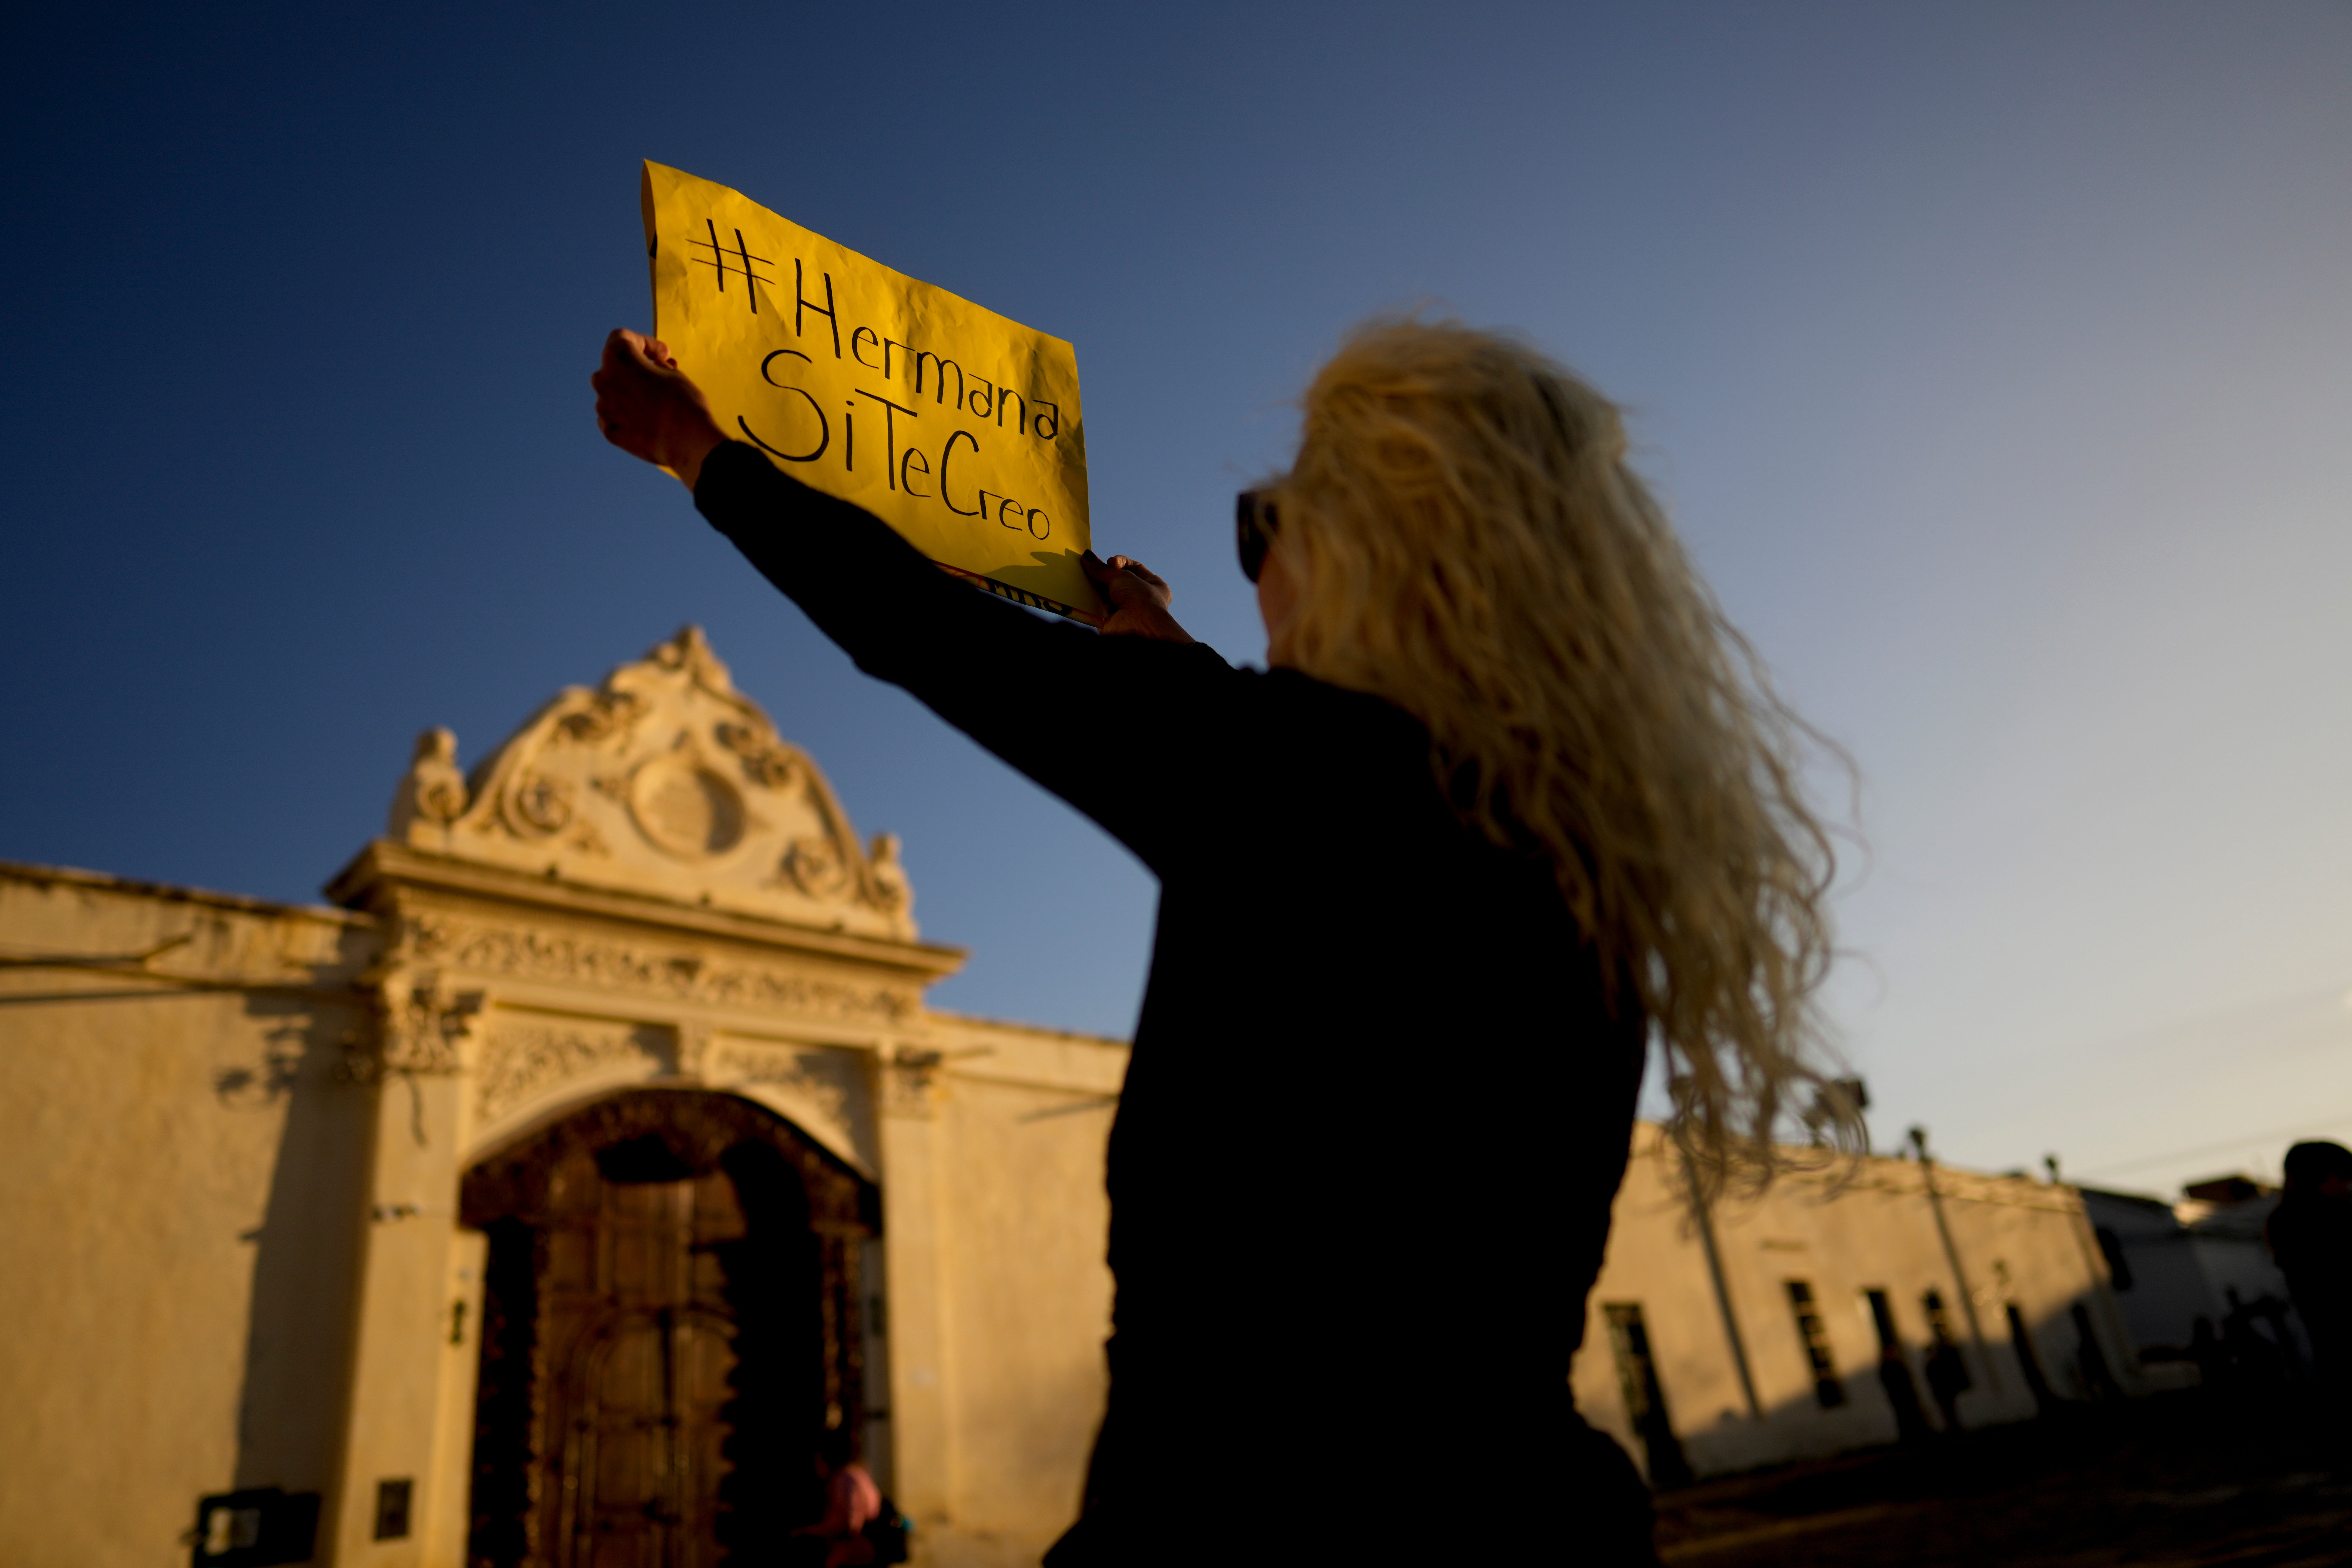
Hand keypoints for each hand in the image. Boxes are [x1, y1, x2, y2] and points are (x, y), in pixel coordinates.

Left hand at [591, 329, 726, 488]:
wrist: (687, 443)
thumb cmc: (683, 404)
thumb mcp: (674, 374)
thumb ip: (656, 366)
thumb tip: (653, 368)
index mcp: (618, 360)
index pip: (621, 338)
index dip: (644, 342)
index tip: (662, 354)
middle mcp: (604, 381)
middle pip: (613, 366)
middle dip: (634, 368)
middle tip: (657, 375)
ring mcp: (604, 408)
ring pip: (612, 392)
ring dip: (628, 392)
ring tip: (652, 400)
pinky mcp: (609, 431)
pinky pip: (613, 417)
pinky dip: (626, 415)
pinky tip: (645, 420)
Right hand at [1082, 552, 1195, 643]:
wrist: (1138, 629)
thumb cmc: (1140, 600)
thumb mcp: (1122, 577)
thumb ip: (1103, 569)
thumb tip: (1087, 557)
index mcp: (1154, 586)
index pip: (1135, 568)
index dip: (1121, 562)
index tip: (1111, 562)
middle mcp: (1142, 598)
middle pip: (1120, 580)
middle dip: (1107, 573)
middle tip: (1093, 566)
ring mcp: (1128, 610)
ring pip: (1109, 593)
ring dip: (1099, 585)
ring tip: (1088, 575)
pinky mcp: (1114, 620)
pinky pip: (1101, 605)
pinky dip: (1094, 599)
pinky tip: (1086, 590)